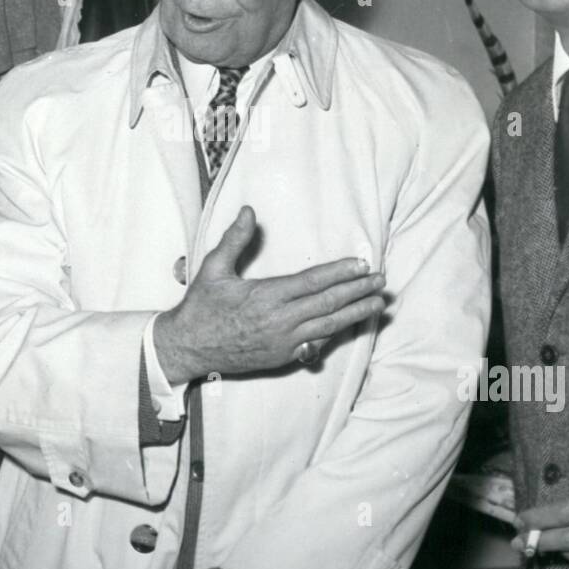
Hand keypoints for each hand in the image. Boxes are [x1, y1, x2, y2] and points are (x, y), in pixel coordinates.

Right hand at [153, 206, 385, 384]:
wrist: (187, 348)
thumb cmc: (200, 307)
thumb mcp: (213, 268)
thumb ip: (234, 239)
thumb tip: (248, 211)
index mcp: (265, 297)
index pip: (312, 282)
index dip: (340, 273)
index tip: (361, 264)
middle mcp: (279, 322)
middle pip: (328, 305)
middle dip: (357, 292)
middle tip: (380, 281)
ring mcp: (282, 343)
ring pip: (328, 327)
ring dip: (355, 314)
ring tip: (377, 304)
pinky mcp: (282, 357)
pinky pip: (316, 345)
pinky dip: (336, 333)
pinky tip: (350, 325)